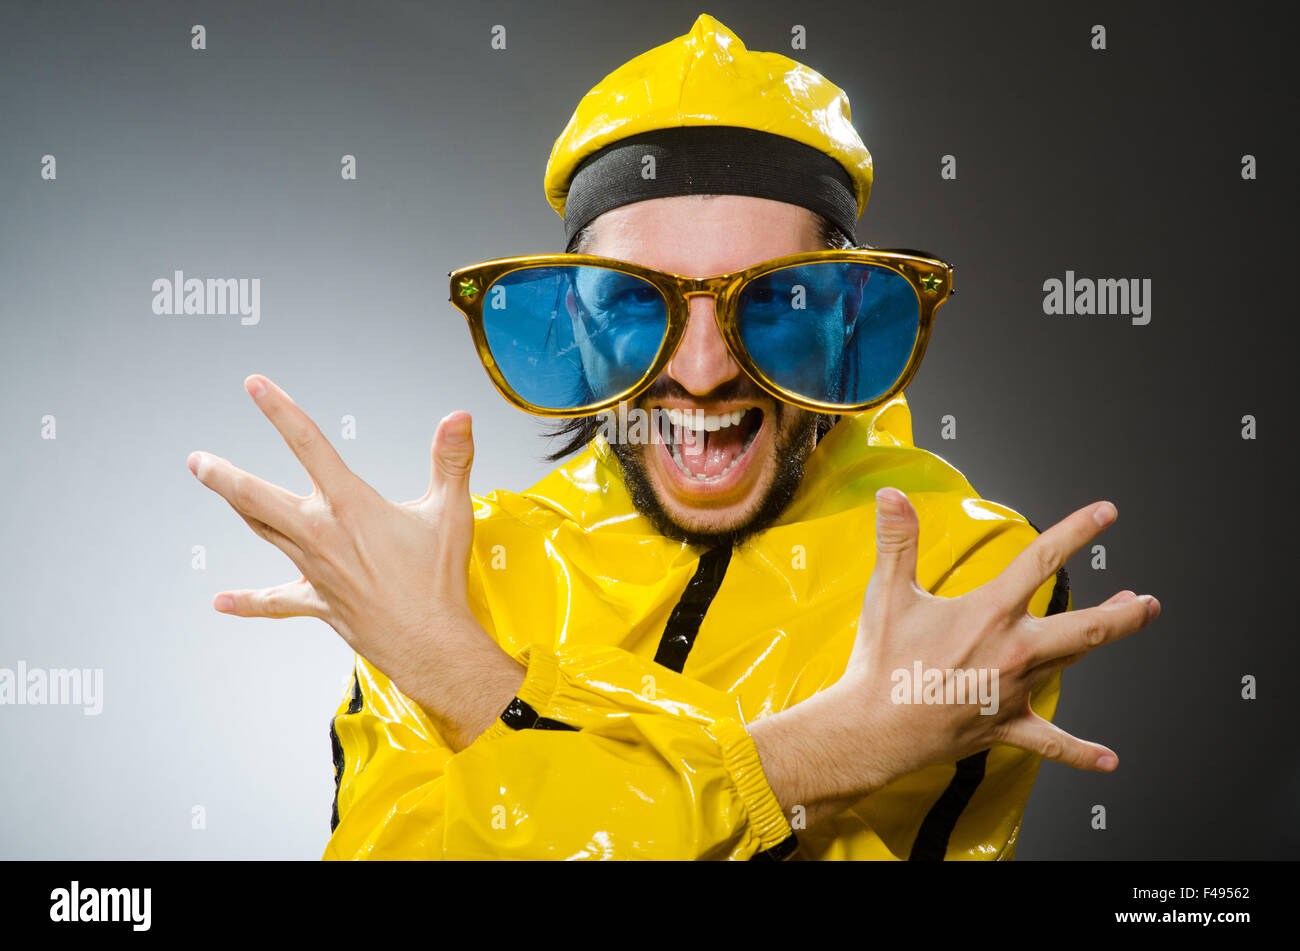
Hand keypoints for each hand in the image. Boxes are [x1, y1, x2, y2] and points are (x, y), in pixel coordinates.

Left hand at [187, 375, 523, 747]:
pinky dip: (247, 602)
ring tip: (219, 487)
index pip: (308, 444)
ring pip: (263, 531)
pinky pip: (275, 602)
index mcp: (350, 505)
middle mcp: (321, 534)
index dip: (280, 410)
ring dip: (238, 508)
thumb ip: (452, 459)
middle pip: (256, 497)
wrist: (430, 643)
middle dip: (223, 476)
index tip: (255, 386)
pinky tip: (222, 602)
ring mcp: (314, 569)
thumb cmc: (439, 579)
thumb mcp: (451, 511)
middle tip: (198, 461)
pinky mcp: (317, 602)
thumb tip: (459, 417)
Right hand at [820, 487, 1158, 799]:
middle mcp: (1013, 651)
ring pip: (1072, 662)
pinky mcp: (1005, 725)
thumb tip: (890, 495)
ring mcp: (1014, 690)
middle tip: (1146, 601)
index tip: (1106, 513)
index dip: (1078, 531)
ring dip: (1104, 642)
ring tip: (1128, 621)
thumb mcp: (888, 593)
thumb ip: (896, 539)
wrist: (872, 727)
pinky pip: (1050, 742)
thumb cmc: (881, 662)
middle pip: (1085, 628)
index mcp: (990, 614)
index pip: (1042, 561)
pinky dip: (1081, 752)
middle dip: (1122, 613)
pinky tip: (1108, 760)